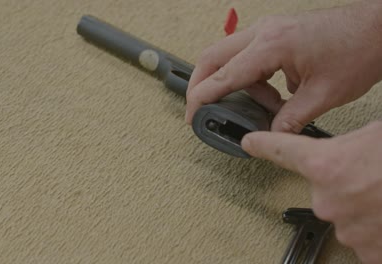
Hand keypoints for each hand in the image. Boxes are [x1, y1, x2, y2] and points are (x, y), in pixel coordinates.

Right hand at [185, 1, 381, 132]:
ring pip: (226, 54)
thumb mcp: (322, 95)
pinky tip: (271, 93)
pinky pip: (246, 54)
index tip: (192, 114)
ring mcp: (267, 30)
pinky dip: (249, 76)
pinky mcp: (274, 33)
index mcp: (271, 46)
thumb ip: (290, 119)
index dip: (202, 98)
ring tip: (260, 106)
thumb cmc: (357, 50)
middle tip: (198, 107)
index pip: (223, 75)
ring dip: (232, 83)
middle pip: (212, 57)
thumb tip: (271, 134)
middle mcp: (263, 32)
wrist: (377, 28)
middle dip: (199, 84)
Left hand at [241, 121, 381, 263]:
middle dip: (347, 184)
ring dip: (366, 208)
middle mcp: (328, 199)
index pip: (282, 150)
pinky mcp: (369, 253)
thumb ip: (353, 145)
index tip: (250, 143)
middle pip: (325, 189)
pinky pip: (366, 240)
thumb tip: (352, 151)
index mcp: (327, 164)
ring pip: (347, 216)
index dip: (263, 145)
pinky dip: (377, 230)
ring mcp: (348, 230)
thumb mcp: (376, 136)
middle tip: (376, 177)